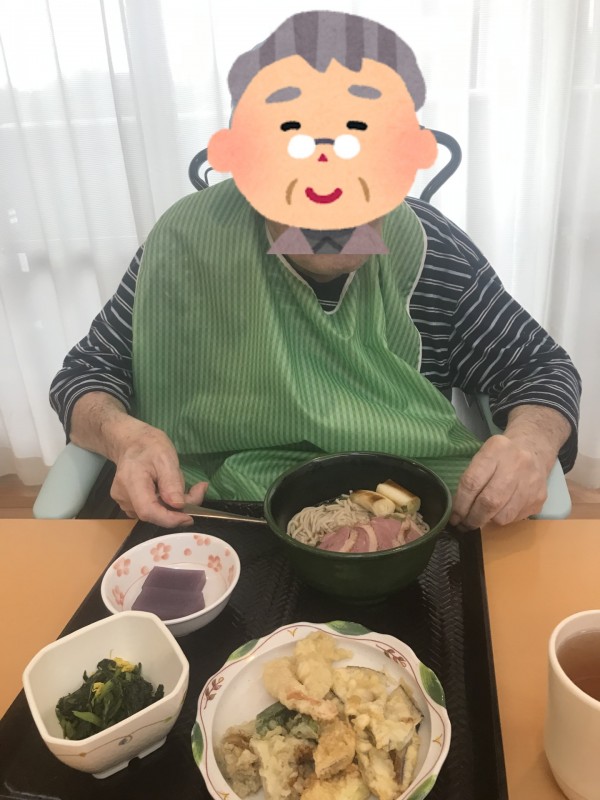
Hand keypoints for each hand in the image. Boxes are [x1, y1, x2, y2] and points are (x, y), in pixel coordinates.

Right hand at [109, 424, 207, 526]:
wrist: (133, 443)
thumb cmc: (150, 446)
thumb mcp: (166, 458)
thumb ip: (172, 482)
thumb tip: (179, 506)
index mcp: (131, 481)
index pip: (148, 511)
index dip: (169, 519)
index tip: (190, 517)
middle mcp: (123, 496)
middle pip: (153, 514)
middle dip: (177, 510)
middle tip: (197, 491)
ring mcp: (124, 502)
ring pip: (154, 514)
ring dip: (173, 506)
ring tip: (181, 485)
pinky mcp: (128, 504)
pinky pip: (151, 510)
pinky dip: (165, 505)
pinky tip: (170, 490)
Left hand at [450, 404, 570, 529]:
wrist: (534, 449)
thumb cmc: (500, 455)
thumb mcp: (483, 455)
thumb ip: (471, 479)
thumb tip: (459, 512)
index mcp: (497, 449)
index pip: (472, 482)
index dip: (460, 504)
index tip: (454, 517)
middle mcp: (517, 464)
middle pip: (489, 501)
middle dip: (473, 518)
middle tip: (464, 525)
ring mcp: (531, 482)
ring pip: (503, 515)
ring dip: (488, 521)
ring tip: (480, 519)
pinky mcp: (539, 498)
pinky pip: (515, 518)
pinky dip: (502, 519)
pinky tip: (498, 512)